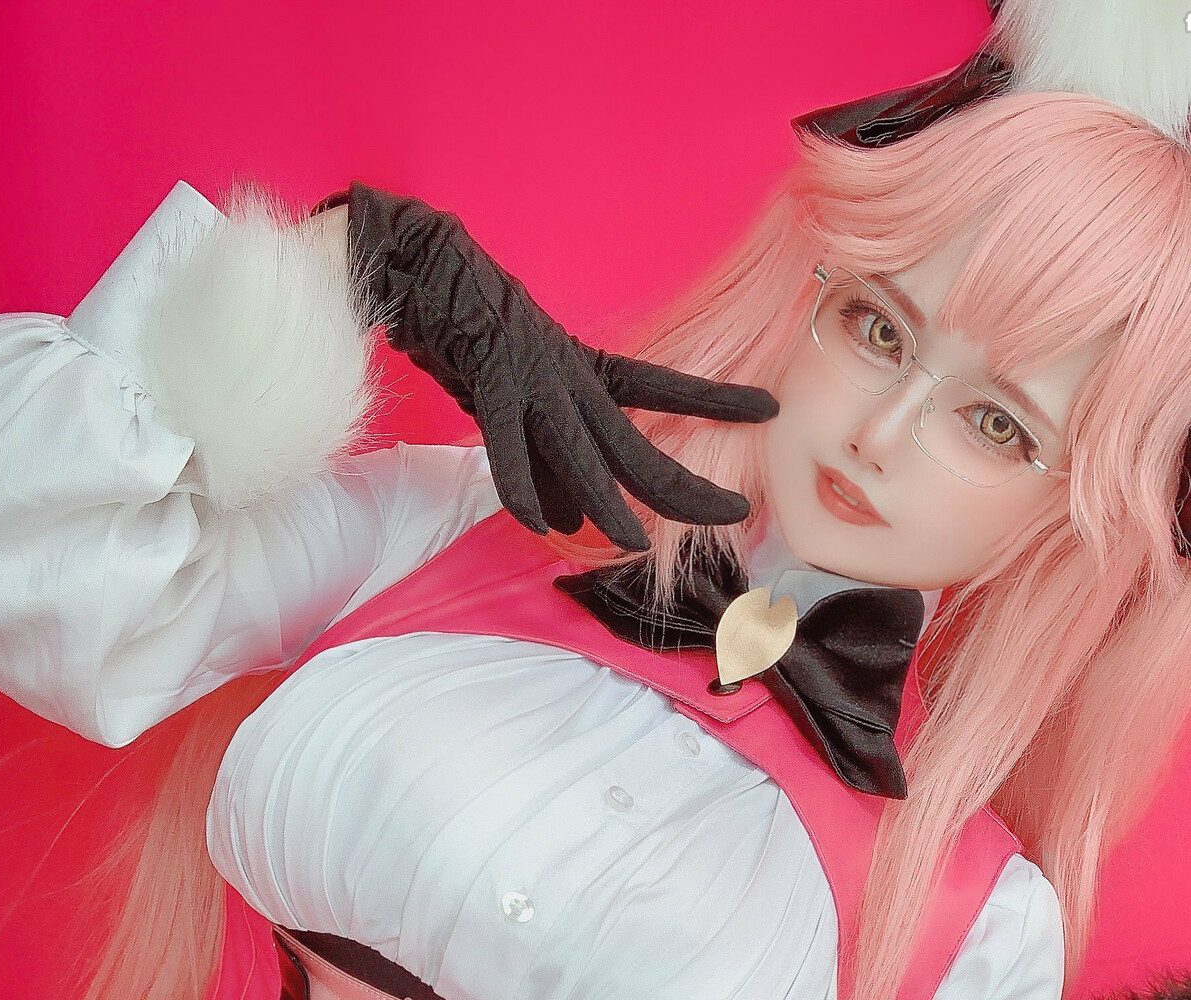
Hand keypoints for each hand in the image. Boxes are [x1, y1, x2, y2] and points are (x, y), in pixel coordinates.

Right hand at [316, 184, 778, 550]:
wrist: (420, 265)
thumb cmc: (470, 334)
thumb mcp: (521, 408)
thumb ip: (546, 468)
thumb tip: (568, 524)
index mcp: (586, 373)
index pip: (667, 390)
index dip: (719, 402)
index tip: (770, 407)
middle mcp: (573, 378)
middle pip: (638, 445)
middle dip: (688, 484)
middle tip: (736, 513)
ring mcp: (534, 382)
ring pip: (583, 453)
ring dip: (608, 504)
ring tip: (635, 545)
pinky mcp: (491, 383)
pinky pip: (509, 445)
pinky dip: (522, 486)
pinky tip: (540, 526)